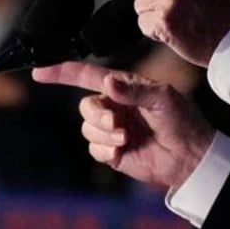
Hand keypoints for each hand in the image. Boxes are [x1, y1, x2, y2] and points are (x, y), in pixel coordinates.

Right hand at [33, 61, 214, 188]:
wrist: (188, 155)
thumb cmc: (181, 120)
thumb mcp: (163, 98)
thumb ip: (134, 90)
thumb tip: (108, 82)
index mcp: (126, 87)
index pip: (90, 76)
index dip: (64, 73)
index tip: (41, 72)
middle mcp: (116, 106)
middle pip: (86, 105)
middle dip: (98, 115)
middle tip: (117, 124)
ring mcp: (112, 128)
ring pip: (87, 128)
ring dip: (104, 134)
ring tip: (126, 138)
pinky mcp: (112, 150)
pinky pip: (93, 148)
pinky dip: (105, 149)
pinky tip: (123, 150)